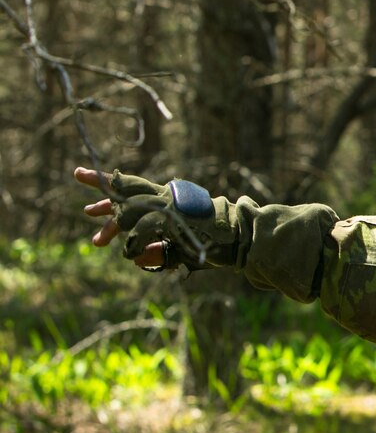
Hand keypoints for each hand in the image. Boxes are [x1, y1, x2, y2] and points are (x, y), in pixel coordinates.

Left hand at [74, 166, 236, 270]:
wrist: (239, 236)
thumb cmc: (214, 242)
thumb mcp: (180, 247)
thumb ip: (159, 251)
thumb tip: (137, 259)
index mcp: (168, 198)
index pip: (133, 186)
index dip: (106, 181)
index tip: (80, 173)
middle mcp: (166, 198)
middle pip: (126, 194)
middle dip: (102, 200)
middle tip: (85, 210)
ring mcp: (169, 207)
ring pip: (129, 212)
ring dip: (113, 228)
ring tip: (100, 241)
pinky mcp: (173, 218)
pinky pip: (143, 229)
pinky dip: (134, 243)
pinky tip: (131, 254)